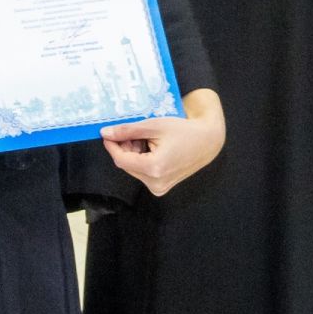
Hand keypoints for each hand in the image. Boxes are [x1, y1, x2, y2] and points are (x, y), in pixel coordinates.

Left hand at [100, 88, 224, 196]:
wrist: (207, 142)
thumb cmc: (183, 131)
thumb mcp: (154, 126)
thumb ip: (128, 130)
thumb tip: (105, 133)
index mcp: (154, 168)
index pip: (121, 159)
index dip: (112, 146)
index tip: (107, 133)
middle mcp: (155, 183)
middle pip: (127, 164)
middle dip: (125, 148)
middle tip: (132, 131)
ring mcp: (159, 187)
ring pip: (134, 168)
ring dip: (133, 153)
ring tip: (145, 138)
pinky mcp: (162, 187)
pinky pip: (143, 173)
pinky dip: (142, 159)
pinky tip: (151, 147)